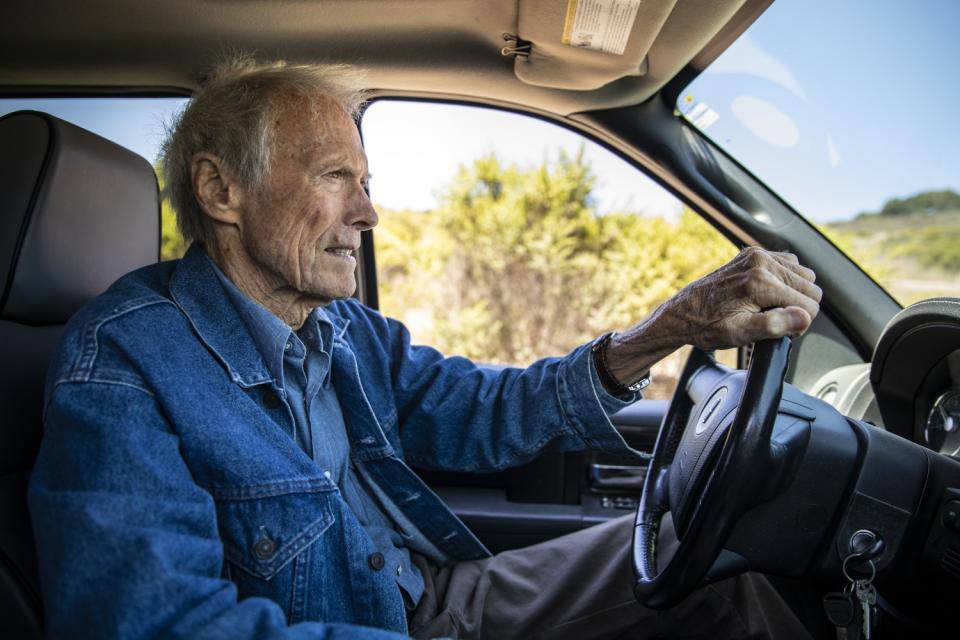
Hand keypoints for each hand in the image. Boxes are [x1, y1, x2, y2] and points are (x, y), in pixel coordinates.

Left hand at [658, 246, 821, 349]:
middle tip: (773, 320)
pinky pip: (788, 264)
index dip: (798, 323)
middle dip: (798, 307)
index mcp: (760, 282)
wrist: (683, 313)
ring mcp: (757, 255)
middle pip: (811, 287)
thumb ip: (774, 325)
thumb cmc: (708, 326)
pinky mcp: (753, 254)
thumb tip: (804, 317)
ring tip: (768, 308)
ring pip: (803, 275)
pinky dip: (785, 280)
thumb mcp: (740, 334)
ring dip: (793, 293)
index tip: (779, 329)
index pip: (810, 304)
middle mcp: (761, 262)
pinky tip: (767, 295)